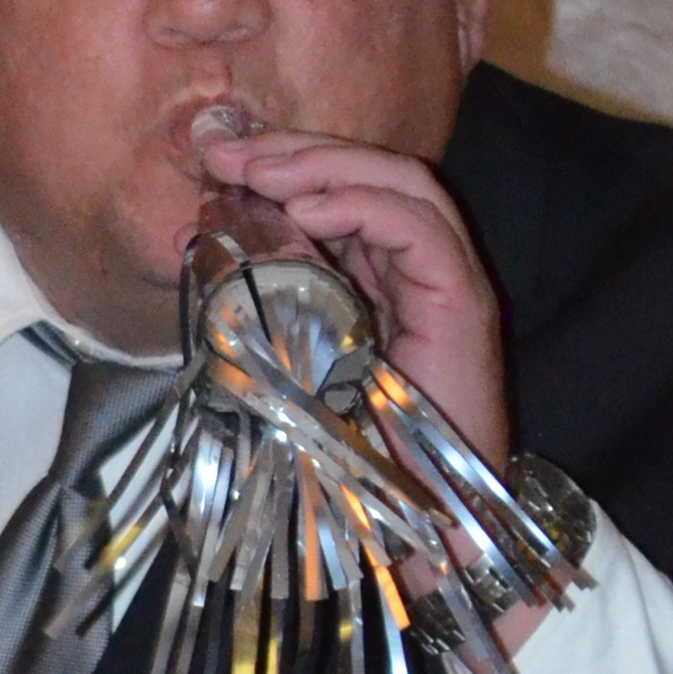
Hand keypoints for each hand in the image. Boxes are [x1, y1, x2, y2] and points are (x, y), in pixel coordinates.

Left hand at [197, 128, 511, 469]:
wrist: (421, 523)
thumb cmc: (355, 453)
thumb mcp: (294, 357)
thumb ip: (272, 298)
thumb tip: (209, 239)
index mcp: (384, 277)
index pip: (347, 190)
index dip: (288, 164)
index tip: (221, 160)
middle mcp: (423, 270)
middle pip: (376, 173)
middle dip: (299, 151)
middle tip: (229, 151)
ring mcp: (450, 284)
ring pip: (405, 184)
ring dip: (326, 166)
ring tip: (260, 171)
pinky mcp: (463, 305)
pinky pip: (420, 229)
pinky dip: (363, 206)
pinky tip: (306, 211)